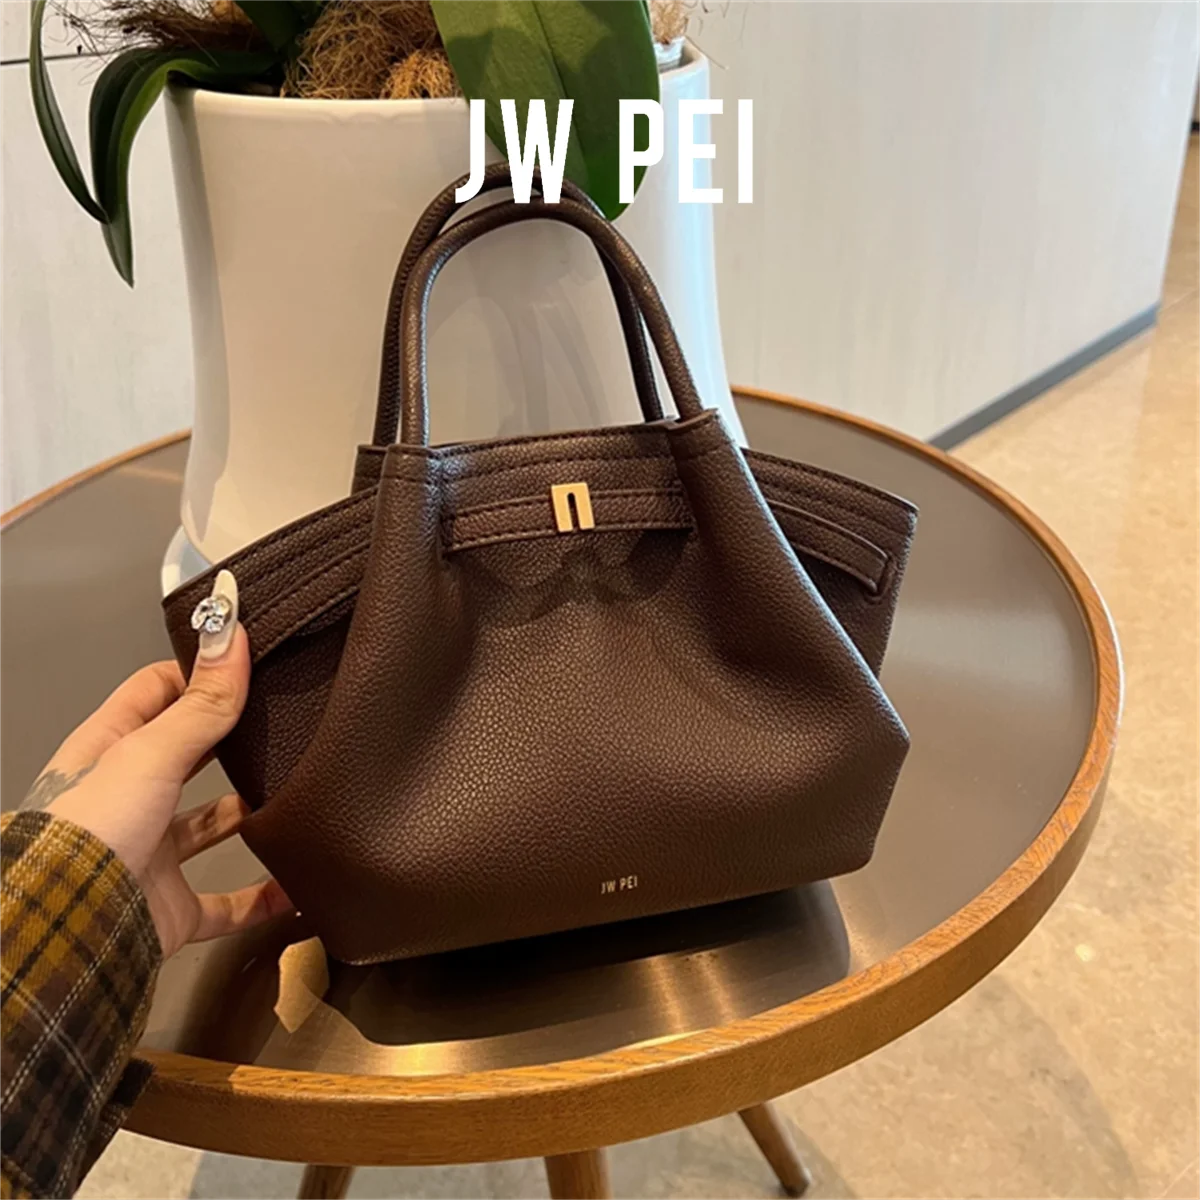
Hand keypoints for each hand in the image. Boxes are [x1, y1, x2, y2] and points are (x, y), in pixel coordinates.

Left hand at [21, 579, 290, 957]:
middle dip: (231, 741)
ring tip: (289, 793)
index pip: (154, 693)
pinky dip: (264, 895)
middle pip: (188, 757)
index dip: (198, 673)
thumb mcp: (150, 753)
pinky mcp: (171, 907)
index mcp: (109, 753)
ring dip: (248, 814)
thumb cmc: (83, 836)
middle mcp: (128, 800)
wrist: (67, 930)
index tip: (245, 661)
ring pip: (210, 826)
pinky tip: (293, 883)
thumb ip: (201, 703)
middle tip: (277, 721)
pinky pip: (228, 903)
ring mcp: (149, 853)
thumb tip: (229, 634)